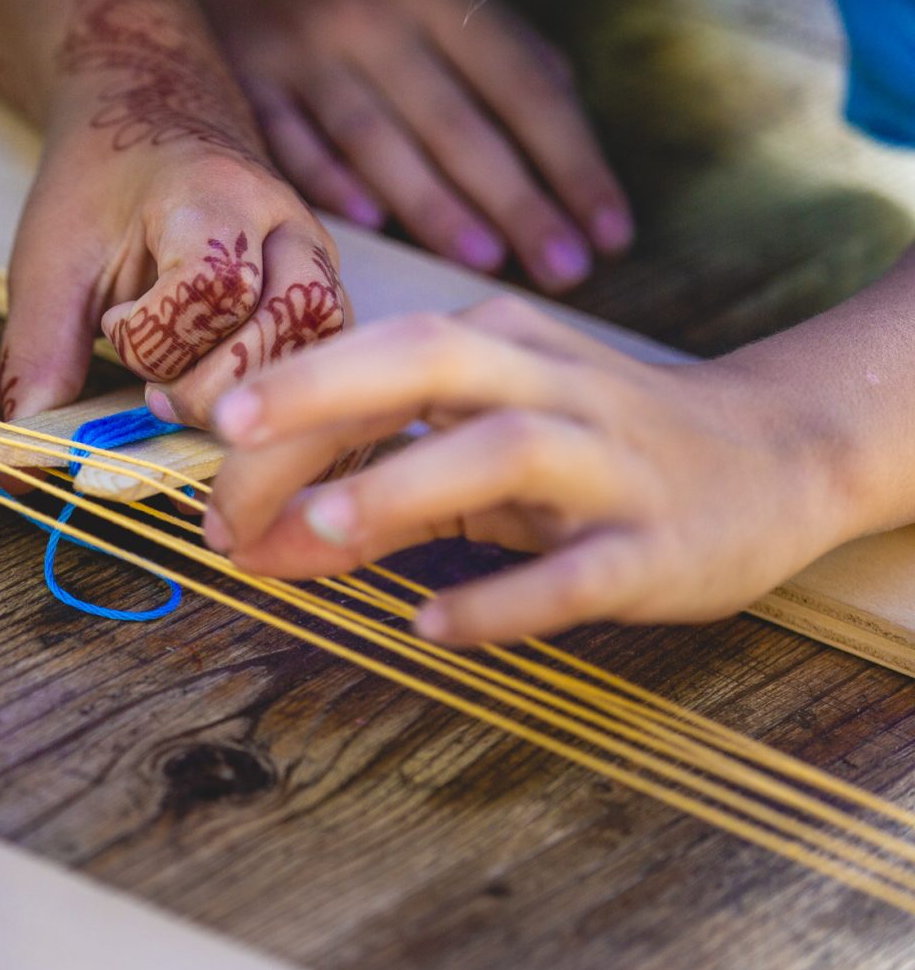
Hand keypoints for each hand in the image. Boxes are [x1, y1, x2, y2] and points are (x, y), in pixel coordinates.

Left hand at [0, 0, 350, 425]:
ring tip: (187, 402)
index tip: (111, 326)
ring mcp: (319, 260)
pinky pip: (330, 360)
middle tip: (155, 395)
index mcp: (216, 197)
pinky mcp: (324, 293)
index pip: (214, 288)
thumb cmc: (99, 187)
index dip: (154, 336)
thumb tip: (23, 467)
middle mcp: (288, 226)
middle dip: (218, 386)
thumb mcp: (51, 260)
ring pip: (328, 345)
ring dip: (258, 396)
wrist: (148, 111)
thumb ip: (40, 354)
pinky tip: (233, 420)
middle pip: (295, 322)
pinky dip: (284, 402)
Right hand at [185, 0, 629, 291]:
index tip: (612, 229)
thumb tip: (566, 126)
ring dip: (433, 204)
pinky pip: (290, 139)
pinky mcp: (243, 77)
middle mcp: (373, 19)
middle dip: (518, 201)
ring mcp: (302, 51)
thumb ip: (502, 44)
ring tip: (487, 260)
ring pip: (376, 140)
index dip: (573, 161)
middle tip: (566, 269)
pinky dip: (328, 180)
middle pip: (457, 124)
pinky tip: (371, 223)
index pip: (522, 86)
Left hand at [203, 296, 856, 644]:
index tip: (195, 436)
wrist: (774, 459)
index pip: (374, 352)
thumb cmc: (588, 444)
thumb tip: (243, 530)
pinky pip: (574, 572)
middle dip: (325, 390)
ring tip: (322, 529)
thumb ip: (365, 480)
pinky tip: (432, 624)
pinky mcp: (654, 546)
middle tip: (232, 436)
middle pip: (429, 360)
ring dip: (405, 486)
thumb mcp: (475, 441)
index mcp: (496, 344)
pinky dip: (503, 597)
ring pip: (501, 450)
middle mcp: (548, 385)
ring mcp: (608, 462)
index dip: (283, 391)